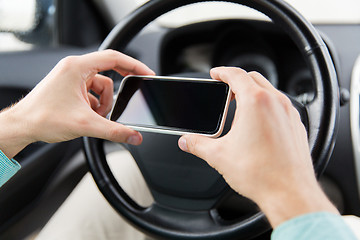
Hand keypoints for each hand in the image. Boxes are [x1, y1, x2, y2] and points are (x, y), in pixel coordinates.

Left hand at [0, 50, 154, 157]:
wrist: (22, 126)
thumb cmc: (42, 117)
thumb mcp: (85, 125)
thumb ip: (114, 131)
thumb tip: (134, 135)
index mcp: (77, 67)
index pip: (113, 58)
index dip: (134, 65)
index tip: (146, 73)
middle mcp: (74, 69)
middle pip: (108, 72)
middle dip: (118, 89)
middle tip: (131, 95)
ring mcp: (71, 78)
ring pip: (101, 86)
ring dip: (104, 103)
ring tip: (94, 117)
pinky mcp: (70, 88)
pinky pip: (92, 93)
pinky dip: (95, 106)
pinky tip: (88, 117)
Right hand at [178, 67, 337, 226]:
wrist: (290, 193)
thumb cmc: (261, 174)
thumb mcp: (219, 156)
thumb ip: (197, 144)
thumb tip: (186, 141)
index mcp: (255, 102)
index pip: (236, 75)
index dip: (222, 72)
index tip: (216, 74)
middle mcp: (275, 103)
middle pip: (253, 78)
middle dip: (237, 81)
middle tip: (225, 90)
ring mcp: (289, 113)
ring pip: (269, 91)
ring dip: (253, 92)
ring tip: (240, 107)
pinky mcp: (296, 125)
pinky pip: (280, 106)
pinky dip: (267, 106)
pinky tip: (258, 124)